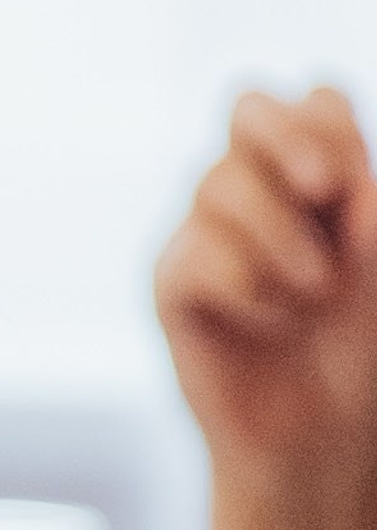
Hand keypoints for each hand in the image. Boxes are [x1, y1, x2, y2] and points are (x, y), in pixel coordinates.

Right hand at [157, 87, 376, 529]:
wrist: (325, 430)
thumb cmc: (363, 343)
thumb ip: (359, 185)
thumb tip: (325, 128)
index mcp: (314, 173)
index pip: (311, 99)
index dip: (331, 126)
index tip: (356, 197)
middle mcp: (254, 192)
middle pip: (245, 106)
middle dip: (288, 140)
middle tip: (326, 191)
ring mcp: (203, 234)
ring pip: (218, 181)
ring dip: (281, 236)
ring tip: (313, 293)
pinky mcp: (171, 285)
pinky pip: (194, 255)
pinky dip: (248, 288)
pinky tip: (272, 321)